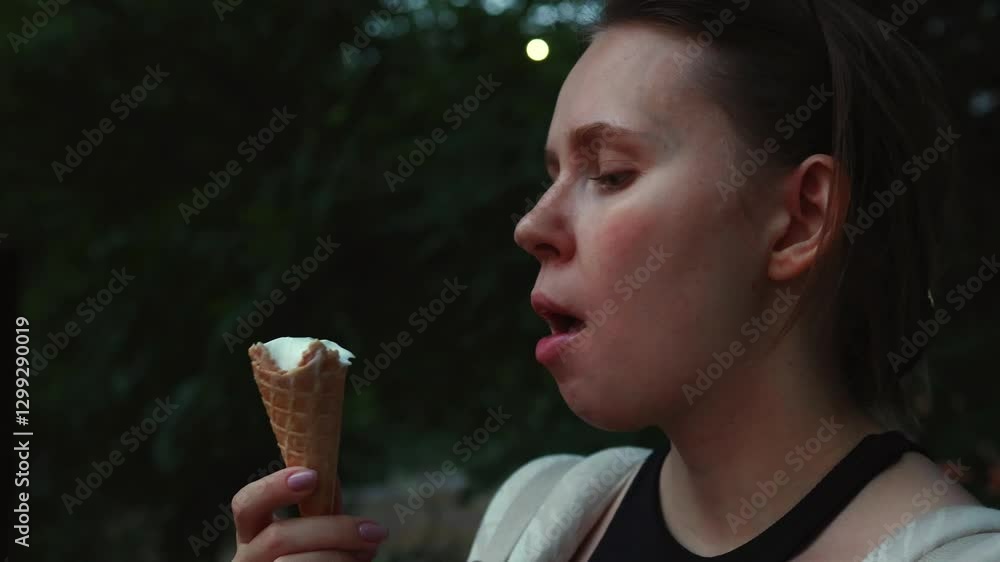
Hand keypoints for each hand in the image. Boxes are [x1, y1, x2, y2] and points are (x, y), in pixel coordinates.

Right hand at [232, 467, 387, 560]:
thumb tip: (330, 476)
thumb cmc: (317, 556)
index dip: (274, 488)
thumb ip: (319, 508)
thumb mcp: (315, 531)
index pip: (246, 505)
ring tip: (369, 551)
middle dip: (332, 530)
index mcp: (252, 534)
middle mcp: (248, 559)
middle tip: (373, 530)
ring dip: (340, 556)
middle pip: (278, 537)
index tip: (312, 476)